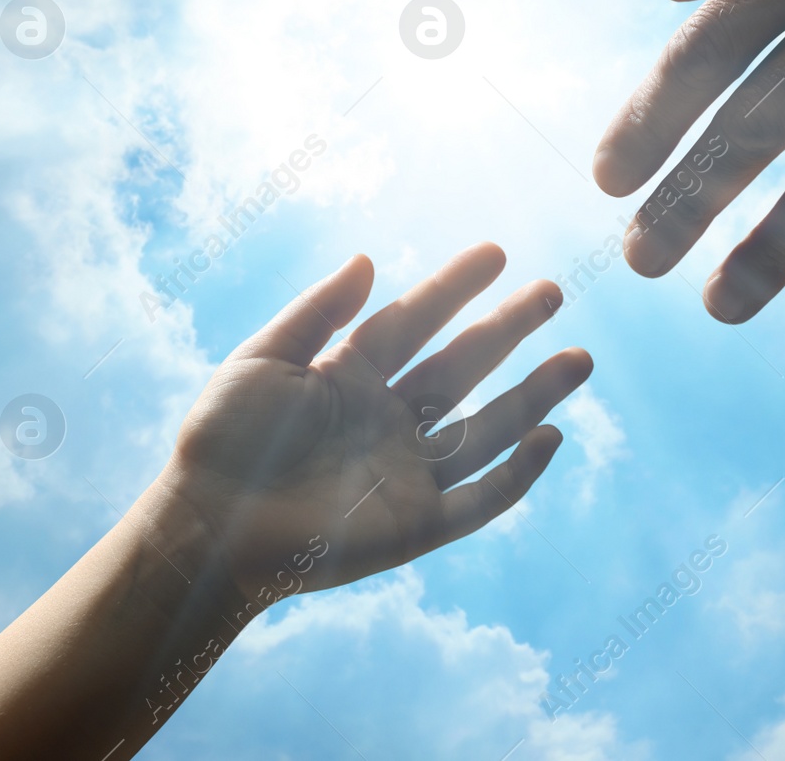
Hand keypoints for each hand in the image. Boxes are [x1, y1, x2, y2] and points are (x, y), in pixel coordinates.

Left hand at [155, 243, 590, 602]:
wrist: (206, 531)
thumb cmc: (222, 442)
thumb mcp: (261, 360)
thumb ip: (319, 311)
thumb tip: (368, 257)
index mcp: (350, 376)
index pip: (415, 321)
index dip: (455, 286)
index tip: (496, 253)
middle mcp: (388, 420)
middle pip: (464, 368)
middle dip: (509, 330)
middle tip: (552, 292)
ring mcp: (407, 472)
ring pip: (487, 428)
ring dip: (534, 396)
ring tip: (579, 359)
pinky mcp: (416, 525)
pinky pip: (481, 499)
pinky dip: (519, 474)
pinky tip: (551, 439)